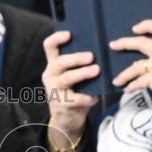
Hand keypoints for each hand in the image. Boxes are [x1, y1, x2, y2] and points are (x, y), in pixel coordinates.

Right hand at [41, 31, 99, 151]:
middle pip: (60, 62)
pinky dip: (89, 97)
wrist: (67, 117)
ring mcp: (54, 89)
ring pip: (67, 78)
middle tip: (91, 56)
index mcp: (53, 64)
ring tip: (97, 70)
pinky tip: (96, 97)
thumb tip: (103, 48)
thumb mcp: (72, 75)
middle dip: (76, 58)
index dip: (57, 38)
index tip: (69, 34)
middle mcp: (50, 74)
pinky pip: (77, 98)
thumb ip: (80, 64)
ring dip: (83, 73)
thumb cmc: (74, 90)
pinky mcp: (61, 103)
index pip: (49, 46)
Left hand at [110, 20, 151, 121]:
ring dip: (123, 75)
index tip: (134, 29)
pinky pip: (137, 81)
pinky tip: (127, 89)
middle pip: (141, 42)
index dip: (145, 25)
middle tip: (113, 45)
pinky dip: (131, 86)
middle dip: (124, 43)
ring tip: (116, 80)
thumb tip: (140, 57)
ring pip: (135, 66)